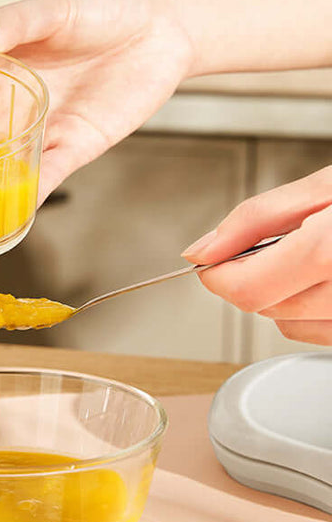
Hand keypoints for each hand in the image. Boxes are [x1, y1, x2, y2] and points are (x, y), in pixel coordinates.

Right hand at [0, 0, 193, 202]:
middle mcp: (13, 105)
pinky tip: (14, 212)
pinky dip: (33, 193)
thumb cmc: (103, 4)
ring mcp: (43, 128)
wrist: (162, 23)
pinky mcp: (76, 145)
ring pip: (8, 164)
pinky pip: (49, 173)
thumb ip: (12, 23)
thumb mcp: (53, 7)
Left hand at [182, 166, 331, 344]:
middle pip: (265, 307)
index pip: (246, 289)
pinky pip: (321, 333)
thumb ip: (256, 219)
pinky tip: (329, 278)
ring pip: (290, 325)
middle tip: (286, 244)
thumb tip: (202, 250)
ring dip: (287, 295)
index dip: (220, 273)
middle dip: (258, 276)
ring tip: (319, 257)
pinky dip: (314, 310)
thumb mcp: (324, 188)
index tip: (214, 259)